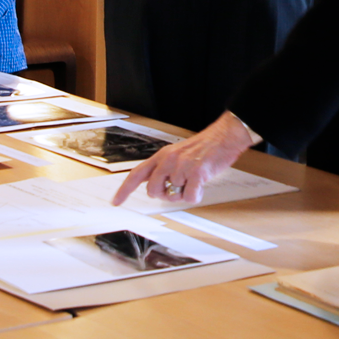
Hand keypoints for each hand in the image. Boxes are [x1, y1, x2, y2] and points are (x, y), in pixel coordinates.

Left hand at [112, 112, 256, 205]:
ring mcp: (181, 166)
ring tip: (194, 180)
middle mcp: (167, 160)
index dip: (124, 190)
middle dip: (164, 194)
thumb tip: (155, 187)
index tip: (116, 201)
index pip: (137, 174)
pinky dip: (196, 196)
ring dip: (184, 193)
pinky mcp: (195, 173)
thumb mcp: (176, 154)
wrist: (223, 137)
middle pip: (153, 191)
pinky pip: (189, 197)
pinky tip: (201, 184)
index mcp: (161, 156)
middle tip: (178, 188)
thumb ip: (163, 169)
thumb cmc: (202, 148)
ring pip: (174, 196)